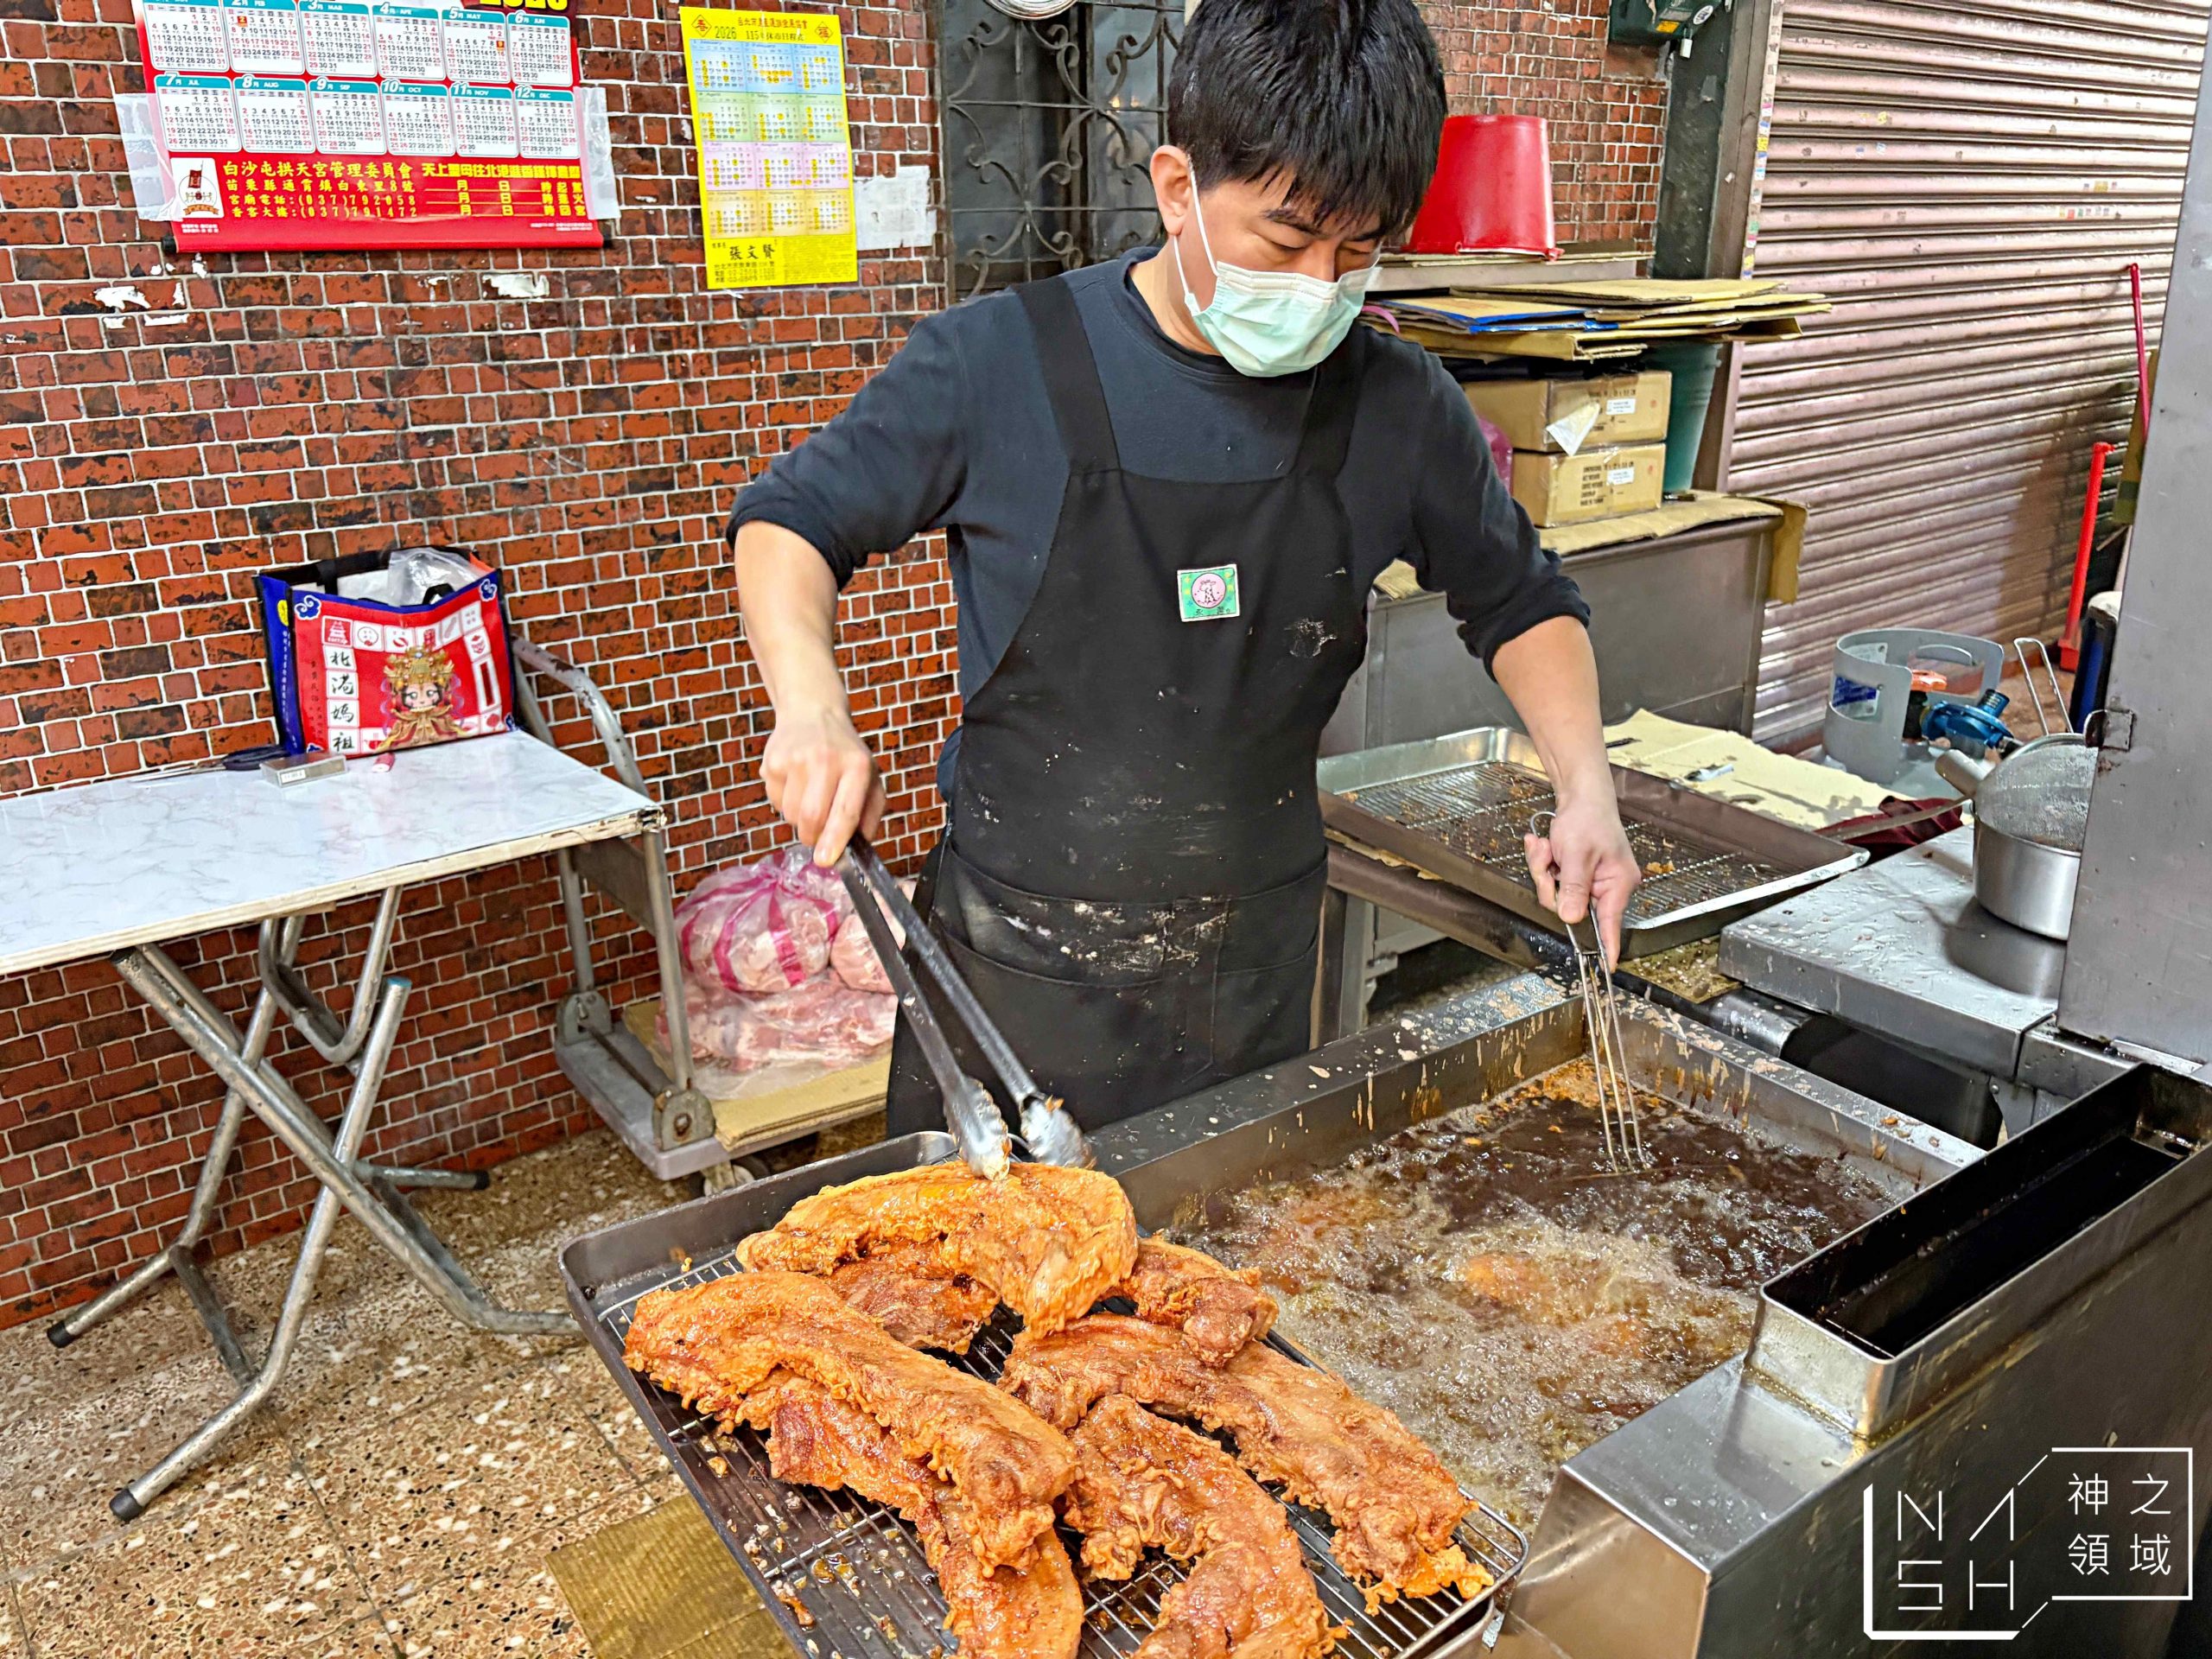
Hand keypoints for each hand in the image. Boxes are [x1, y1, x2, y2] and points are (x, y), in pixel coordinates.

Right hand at [761, 705, 885, 864]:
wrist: (813, 713)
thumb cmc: (845, 756)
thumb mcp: (869, 779)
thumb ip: (867, 815)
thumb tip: (856, 849)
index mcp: (858, 766)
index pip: (846, 811)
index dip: (834, 840)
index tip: (826, 860)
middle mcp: (827, 759)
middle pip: (812, 816)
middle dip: (812, 837)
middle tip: (815, 838)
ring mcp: (797, 758)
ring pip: (790, 814)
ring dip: (798, 819)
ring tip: (809, 795)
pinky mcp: (774, 760)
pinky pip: (775, 801)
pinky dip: (784, 802)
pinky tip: (794, 782)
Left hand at [1524, 791, 1639, 965]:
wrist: (1581, 796)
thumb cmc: (1587, 819)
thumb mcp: (1576, 854)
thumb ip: (1574, 888)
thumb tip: (1571, 918)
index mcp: (1617, 884)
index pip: (1611, 924)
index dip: (1607, 947)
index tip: (1608, 969)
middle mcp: (1607, 887)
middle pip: (1570, 907)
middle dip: (1550, 883)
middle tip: (1549, 858)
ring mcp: (1591, 882)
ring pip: (1556, 894)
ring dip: (1544, 869)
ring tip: (1548, 846)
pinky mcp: (1577, 877)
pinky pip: (1553, 882)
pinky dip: (1544, 864)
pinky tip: (1545, 845)